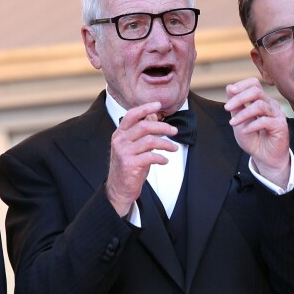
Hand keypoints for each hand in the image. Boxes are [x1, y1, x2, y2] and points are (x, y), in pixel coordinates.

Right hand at [106, 101, 178, 215]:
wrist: (119, 188)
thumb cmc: (128, 167)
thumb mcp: (134, 147)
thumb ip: (142, 133)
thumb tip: (153, 116)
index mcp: (119, 134)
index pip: (131, 115)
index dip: (145, 108)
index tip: (158, 105)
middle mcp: (119, 141)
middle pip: (144, 126)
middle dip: (163, 127)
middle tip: (174, 131)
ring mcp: (123, 152)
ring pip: (150, 141)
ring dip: (166, 144)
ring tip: (173, 148)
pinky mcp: (129, 164)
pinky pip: (151, 156)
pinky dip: (161, 158)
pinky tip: (165, 161)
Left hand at [225, 78, 289, 186]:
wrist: (262, 155)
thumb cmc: (252, 137)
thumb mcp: (238, 120)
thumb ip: (235, 106)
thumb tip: (229, 87)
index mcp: (260, 101)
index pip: (254, 84)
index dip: (242, 85)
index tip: (230, 91)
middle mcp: (270, 105)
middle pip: (256, 91)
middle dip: (239, 98)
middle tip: (227, 108)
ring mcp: (276, 114)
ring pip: (260, 105)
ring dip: (243, 114)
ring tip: (233, 123)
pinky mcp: (280, 126)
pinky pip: (265, 121)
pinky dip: (252, 125)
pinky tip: (245, 131)